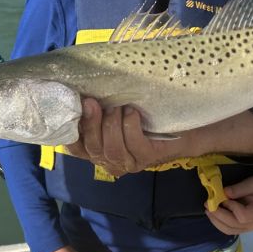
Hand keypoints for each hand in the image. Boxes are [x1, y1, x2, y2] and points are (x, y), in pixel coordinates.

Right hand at [63, 98, 193, 175]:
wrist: (181, 127)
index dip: (71, 133)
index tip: (73, 110)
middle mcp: (110, 160)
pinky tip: (132, 113)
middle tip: (92, 102)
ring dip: (111, 125)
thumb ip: (96, 107)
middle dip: (91, 124)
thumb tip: (77, 89)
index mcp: (97, 149)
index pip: (76, 148)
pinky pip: (133, 144)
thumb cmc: (143, 116)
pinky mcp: (147, 157)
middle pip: (92, 148)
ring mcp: (129, 162)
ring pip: (111, 149)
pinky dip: (130, 126)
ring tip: (116, 106)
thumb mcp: (115, 110)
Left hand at [206, 176, 252, 235]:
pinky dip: (219, 223)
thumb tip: (223, 193)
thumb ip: (238, 188)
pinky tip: (214, 215)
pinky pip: (229, 229)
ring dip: (216, 221)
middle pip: (233, 225)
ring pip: (229, 230)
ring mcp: (249, 229)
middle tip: (207, 205)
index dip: (231, 208)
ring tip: (208, 210)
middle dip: (218, 215)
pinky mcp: (243, 228)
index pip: (242, 216)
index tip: (223, 198)